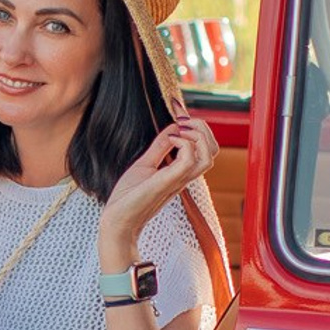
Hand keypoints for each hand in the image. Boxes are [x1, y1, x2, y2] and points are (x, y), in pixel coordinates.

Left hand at [99, 114, 217, 265]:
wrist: (117, 219)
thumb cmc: (129, 197)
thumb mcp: (145, 164)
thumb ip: (160, 148)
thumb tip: (171, 128)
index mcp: (181, 173)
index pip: (206, 148)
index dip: (198, 126)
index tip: (179, 110)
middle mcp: (184, 177)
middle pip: (213, 150)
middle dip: (202, 128)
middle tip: (182, 119)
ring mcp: (178, 180)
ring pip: (208, 155)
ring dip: (197, 135)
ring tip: (179, 129)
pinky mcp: (167, 182)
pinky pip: (189, 160)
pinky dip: (184, 143)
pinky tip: (170, 139)